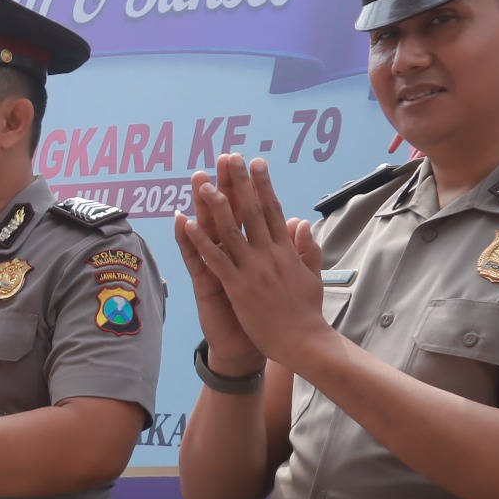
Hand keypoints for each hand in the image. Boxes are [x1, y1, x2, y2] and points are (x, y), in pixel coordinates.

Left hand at [178, 156, 328, 367]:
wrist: (303, 341)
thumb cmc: (306, 311)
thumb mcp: (311, 274)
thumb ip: (306, 247)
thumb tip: (302, 222)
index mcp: (286, 251)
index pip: (273, 210)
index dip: (264, 185)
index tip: (257, 163)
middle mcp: (269, 255)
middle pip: (252, 212)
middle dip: (240, 183)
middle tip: (230, 157)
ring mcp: (252, 270)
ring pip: (230, 231)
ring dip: (214, 205)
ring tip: (203, 183)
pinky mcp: (237, 287)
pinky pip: (214, 260)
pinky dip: (200, 241)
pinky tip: (187, 224)